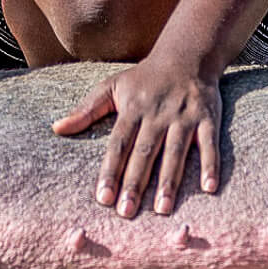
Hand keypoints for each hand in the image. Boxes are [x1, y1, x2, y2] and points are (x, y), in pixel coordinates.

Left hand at [51, 57, 221, 217]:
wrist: (187, 55)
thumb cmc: (144, 78)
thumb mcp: (111, 86)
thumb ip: (86, 110)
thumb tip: (57, 128)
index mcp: (132, 109)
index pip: (118, 145)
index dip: (110, 171)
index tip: (103, 198)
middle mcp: (157, 114)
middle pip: (145, 152)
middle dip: (135, 183)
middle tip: (127, 213)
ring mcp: (184, 116)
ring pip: (176, 152)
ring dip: (170, 181)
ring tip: (162, 210)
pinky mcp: (208, 118)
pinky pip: (210, 144)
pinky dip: (211, 165)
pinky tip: (209, 189)